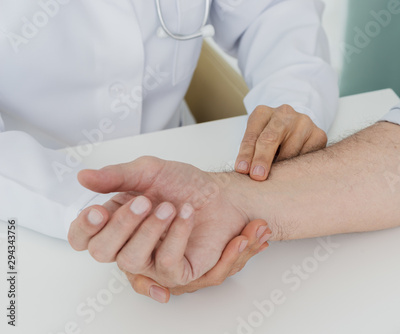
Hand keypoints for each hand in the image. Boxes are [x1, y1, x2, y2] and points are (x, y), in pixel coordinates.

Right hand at [68, 157, 268, 286]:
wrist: (220, 193)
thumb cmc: (184, 184)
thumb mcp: (149, 171)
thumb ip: (116, 176)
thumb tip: (82, 177)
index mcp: (115, 221)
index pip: (83, 237)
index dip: (84, 228)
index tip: (98, 210)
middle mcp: (129, 245)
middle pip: (102, 251)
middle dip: (121, 225)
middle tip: (144, 201)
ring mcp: (152, 261)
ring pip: (131, 260)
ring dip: (150, 230)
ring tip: (170, 207)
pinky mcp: (179, 272)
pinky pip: (167, 264)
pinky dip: (176, 236)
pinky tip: (186, 215)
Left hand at [234, 104, 326, 180]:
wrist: (296, 128)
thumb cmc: (271, 137)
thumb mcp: (257, 139)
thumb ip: (252, 152)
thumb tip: (247, 173)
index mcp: (263, 113)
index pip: (252, 135)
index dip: (246, 154)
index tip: (243, 169)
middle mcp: (284, 114)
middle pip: (271, 138)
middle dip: (263, 159)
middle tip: (257, 176)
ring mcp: (304, 122)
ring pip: (290, 152)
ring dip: (281, 167)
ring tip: (277, 176)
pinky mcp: (319, 134)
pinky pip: (306, 156)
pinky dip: (298, 167)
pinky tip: (293, 171)